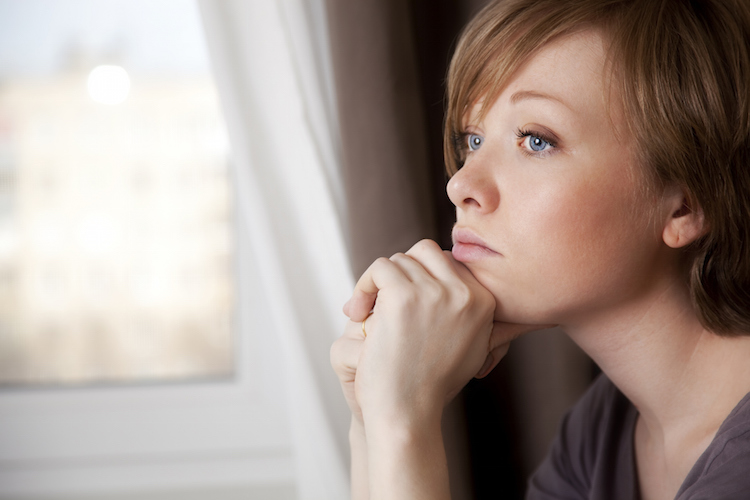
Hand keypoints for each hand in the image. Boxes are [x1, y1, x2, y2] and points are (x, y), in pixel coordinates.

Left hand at [339, 240, 498, 426]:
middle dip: (401, 272)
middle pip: (425, 253)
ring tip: (363, 313)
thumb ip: (468, 311)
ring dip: (378, 282)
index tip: (403, 303)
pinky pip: (380, 268)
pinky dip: (363, 284)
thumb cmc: (431, 385)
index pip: (449, 262)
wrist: (407, 413)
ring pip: (400, 260)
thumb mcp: (468, 346)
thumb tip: (453, 266)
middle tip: (381, 301)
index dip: (421, 276)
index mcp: (484, 302)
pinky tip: (356, 311)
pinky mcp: (403, 296)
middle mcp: (464, 293)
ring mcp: (434, 293)